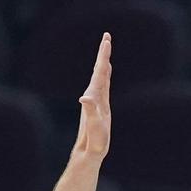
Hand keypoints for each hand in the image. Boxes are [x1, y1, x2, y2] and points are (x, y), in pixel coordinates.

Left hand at [71, 32, 111, 159]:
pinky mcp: (99, 107)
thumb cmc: (93, 143)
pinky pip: (103, 85)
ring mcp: (96, 101)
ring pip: (100, 76)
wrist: (87, 153)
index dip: (104, 56)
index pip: (100, 73)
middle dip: (103, 54)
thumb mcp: (94, 128)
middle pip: (99, 70)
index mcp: (95, 97)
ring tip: (106, 49)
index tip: (106, 40)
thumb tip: (84, 98)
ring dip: (103, 62)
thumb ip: (90, 113)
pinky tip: (106, 72)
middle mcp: (94, 96)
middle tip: (106, 37)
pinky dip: (105, 75)